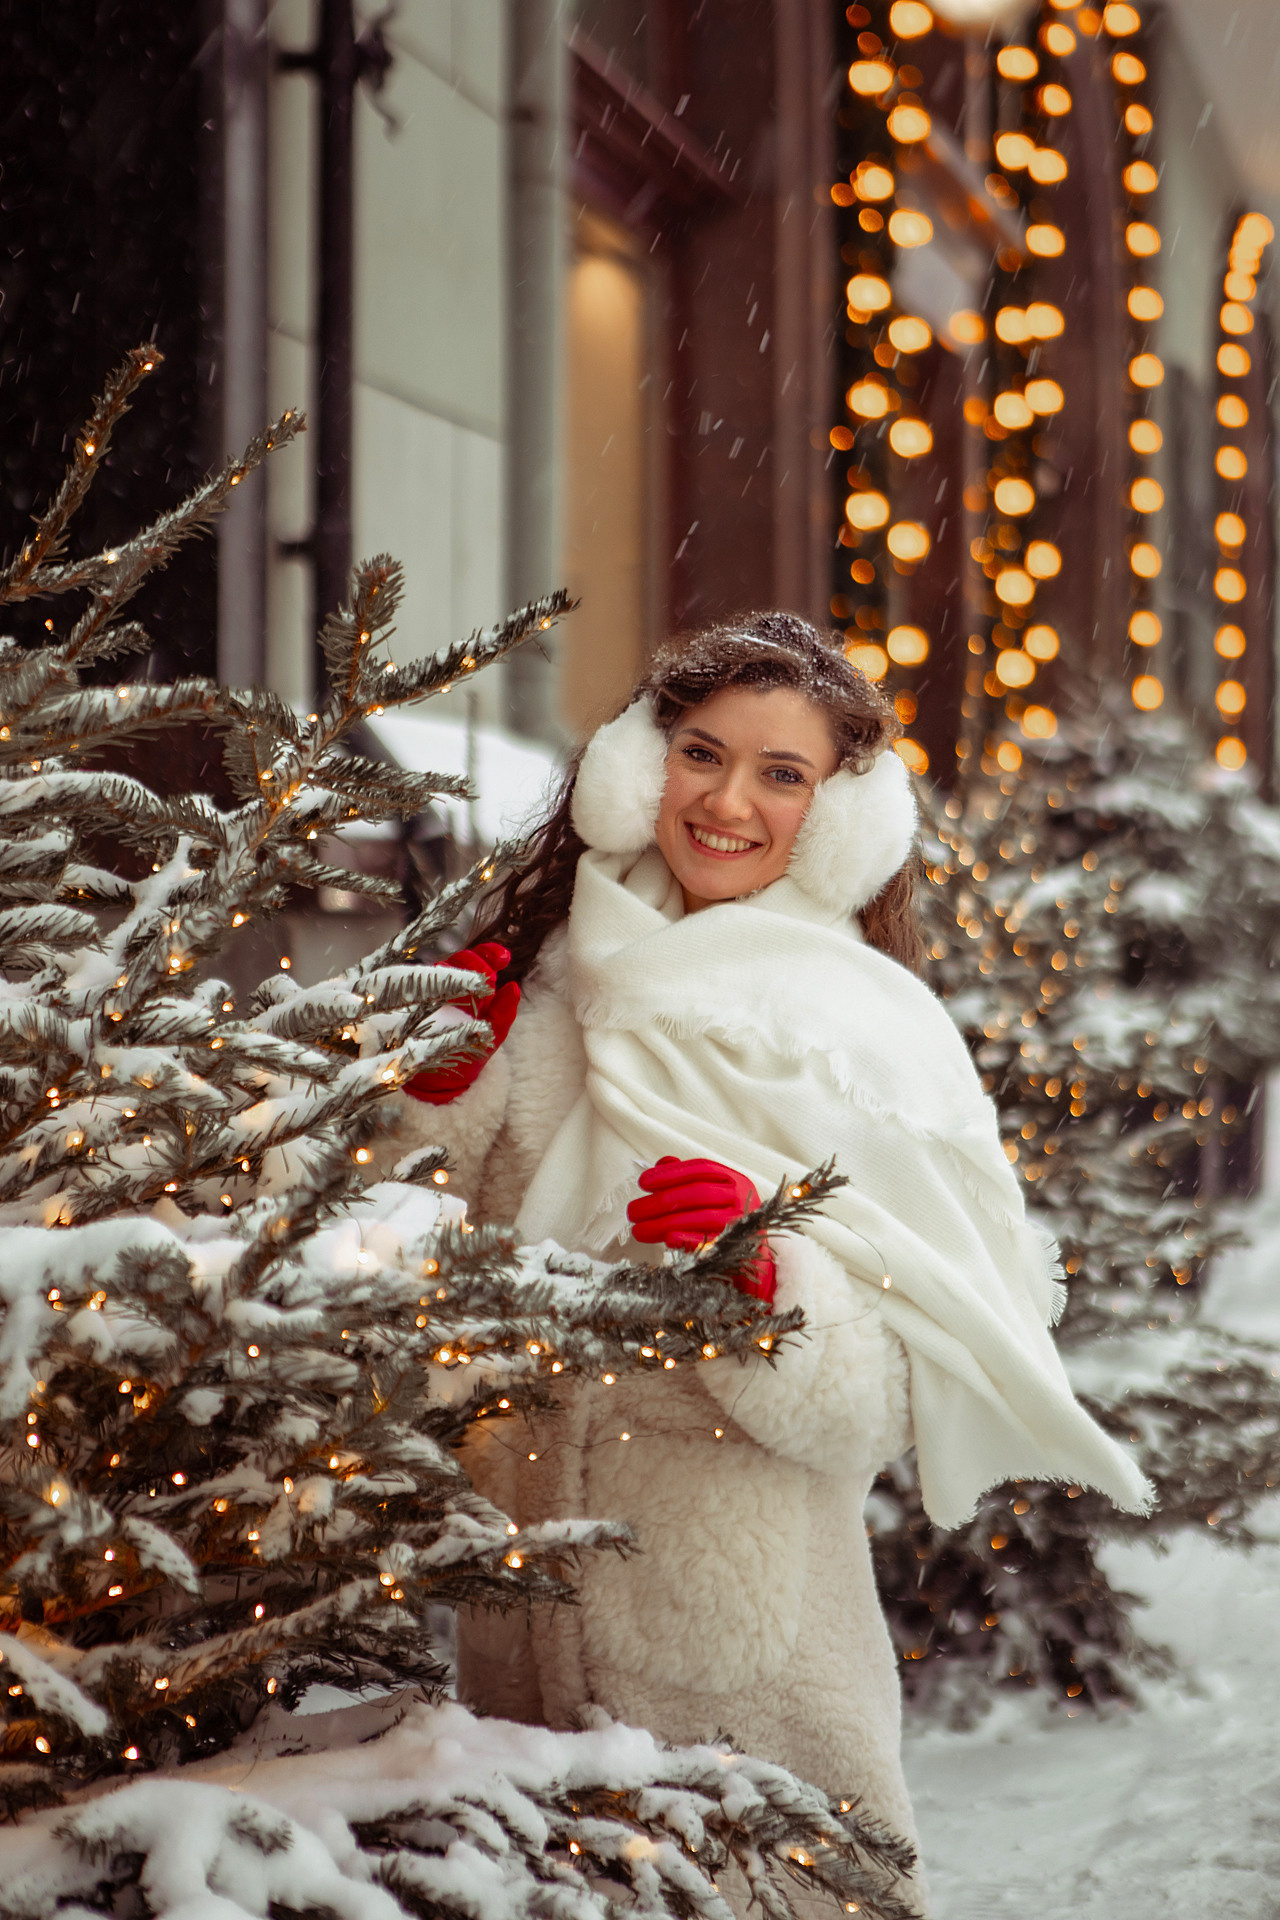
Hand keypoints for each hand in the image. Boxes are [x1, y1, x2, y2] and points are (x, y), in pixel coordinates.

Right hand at [403, 942, 520, 1105]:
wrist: (440, 1084)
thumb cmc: (470, 1055)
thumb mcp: (492, 1036)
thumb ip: (504, 1013)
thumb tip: (514, 986)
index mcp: (471, 989)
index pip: (479, 960)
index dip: (490, 954)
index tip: (504, 958)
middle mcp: (449, 987)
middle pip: (460, 960)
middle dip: (474, 963)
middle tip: (483, 978)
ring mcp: (427, 994)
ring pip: (438, 968)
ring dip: (450, 970)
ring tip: (458, 980)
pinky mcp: (408, 1005)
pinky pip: (414, 987)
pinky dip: (424, 985)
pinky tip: (432, 989)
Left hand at [626, 1156, 776, 1303]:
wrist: (757, 1260)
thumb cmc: (730, 1223)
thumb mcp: (714, 1196)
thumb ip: (689, 1178)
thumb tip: (661, 1163)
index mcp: (736, 1181)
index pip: (701, 1170)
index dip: (670, 1174)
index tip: (643, 1182)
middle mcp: (742, 1199)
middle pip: (697, 1193)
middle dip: (660, 1201)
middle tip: (634, 1210)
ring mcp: (742, 1224)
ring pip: (700, 1217)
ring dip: (664, 1223)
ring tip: (639, 1229)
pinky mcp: (739, 1249)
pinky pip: (710, 1242)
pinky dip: (687, 1240)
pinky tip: (666, 1240)